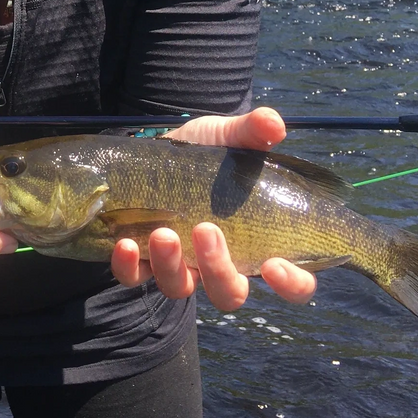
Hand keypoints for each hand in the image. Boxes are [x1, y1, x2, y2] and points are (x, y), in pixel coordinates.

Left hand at [109, 107, 317, 309]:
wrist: (157, 147)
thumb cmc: (206, 151)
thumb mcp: (230, 136)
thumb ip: (253, 131)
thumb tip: (274, 124)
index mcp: (258, 242)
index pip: (293, 282)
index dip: (291, 284)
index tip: (274, 265)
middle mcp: (220, 263)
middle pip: (229, 294)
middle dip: (219, 271)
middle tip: (206, 230)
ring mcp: (181, 265)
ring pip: (181, 288)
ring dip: (171, 266)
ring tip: (162, 232)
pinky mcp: (142, 259)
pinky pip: (135, 277)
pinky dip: (128, 266)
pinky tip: (124, 243)